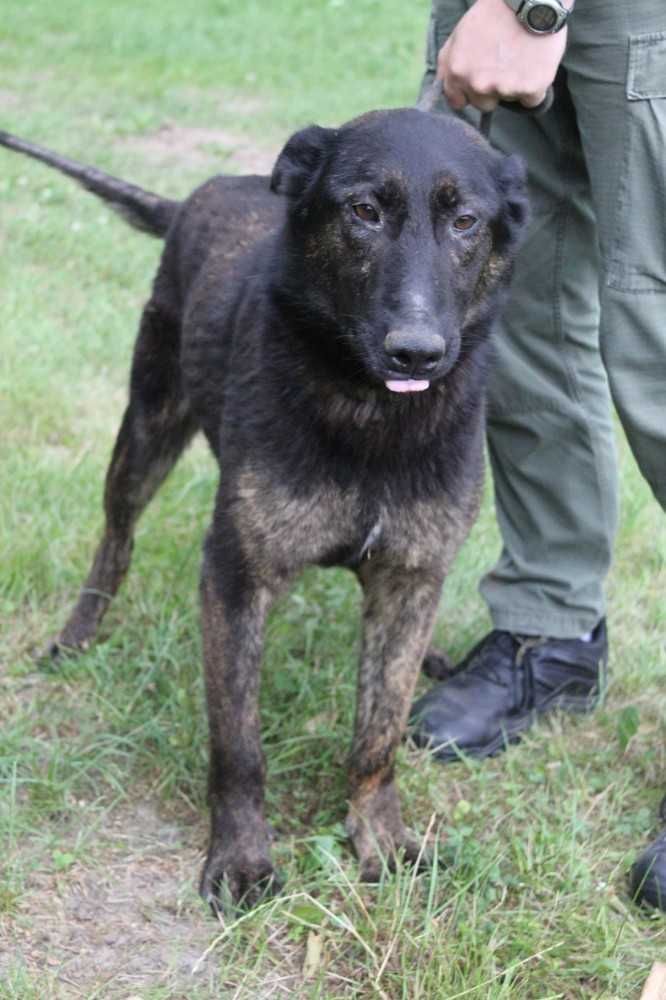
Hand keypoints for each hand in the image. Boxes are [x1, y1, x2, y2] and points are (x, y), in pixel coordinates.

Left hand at [437, 0, 566, 111]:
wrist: (530, 0)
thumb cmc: (494, 13)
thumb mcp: (460, 33)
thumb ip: (448, 63)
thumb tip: (442, 85)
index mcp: (458, 72)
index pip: (458, 102)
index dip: (469, 93)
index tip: (480, 81)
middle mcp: (478, 84)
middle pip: (484, 104)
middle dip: (493, 90)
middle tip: (505, 63)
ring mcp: (504, 88)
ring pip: (509, 100)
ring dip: (514, 86)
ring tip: (521, 58)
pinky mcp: (530, 89)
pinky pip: (532, 100)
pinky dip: (535, 87)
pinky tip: (536, 64)